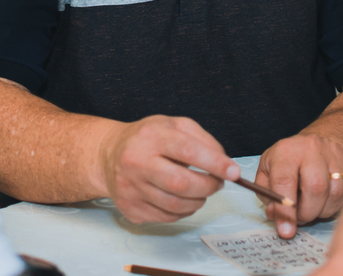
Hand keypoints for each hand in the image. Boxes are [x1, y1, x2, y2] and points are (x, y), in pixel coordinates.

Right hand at [98, 115, 239, 223]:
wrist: (109, 155)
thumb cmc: (147, 139)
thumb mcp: (174, 125)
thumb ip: (202, 139)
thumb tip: (224, 164)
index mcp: (150, 136)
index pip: (187, 150)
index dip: (214, 163)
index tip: (233, 172)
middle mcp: (136, 162)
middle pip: (181, 184)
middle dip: (208, 186)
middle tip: (218, 183)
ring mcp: (130, 188)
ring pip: (175, 205)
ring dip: (198, 201)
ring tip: (201, 190)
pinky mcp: (129, 208)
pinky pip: (166, 217)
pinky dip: (182, 211)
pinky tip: (182, 199)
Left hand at [256, 133, 342, 237]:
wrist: (322, 138)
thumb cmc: (291, 160)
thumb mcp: (268, 170)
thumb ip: (268, 195)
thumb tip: (275, 215)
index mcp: (286, 151)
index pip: (284, 182)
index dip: (285, 211)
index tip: (286, 232)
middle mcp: (311, 148)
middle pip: (316, 188)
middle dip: (308, 212)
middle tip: (302, 218)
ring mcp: (336, 154)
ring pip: (337, 193)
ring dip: (326, 210)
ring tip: (316, 207)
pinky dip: (342, 203)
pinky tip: (331, 200)